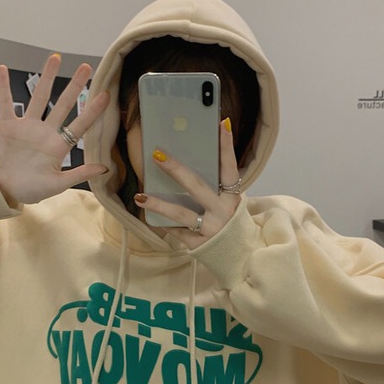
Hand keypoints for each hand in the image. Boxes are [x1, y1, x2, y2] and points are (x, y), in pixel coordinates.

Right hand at [0, 54, 109, 205]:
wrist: (3, 190)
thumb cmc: (31, 189)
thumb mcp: (58, 184)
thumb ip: (80, 174)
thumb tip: (105, 168)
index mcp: (59, 146)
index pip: (80, 124)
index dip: (93, 111)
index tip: (106, 96)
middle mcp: (46, 132)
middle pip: (63, 104)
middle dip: (75, 86)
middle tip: (86, 68)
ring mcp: (27, 127)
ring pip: (39, 97)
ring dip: (46, 77)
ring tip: (55, 58)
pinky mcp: (8, 126)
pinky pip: (6, 103)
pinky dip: (3, 87)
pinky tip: (3, 70)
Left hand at [134, 118, 241, 248]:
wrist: (242, 259)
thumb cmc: (232, 225)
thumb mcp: (230, 204)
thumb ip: (215, 188)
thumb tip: (187, 164)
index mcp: (232, 197)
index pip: (229, 167)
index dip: (226, 146)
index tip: (222, 124)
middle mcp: (223, 211)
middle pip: (197, 186)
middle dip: (176, 169)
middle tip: (157, 154)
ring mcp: (210, 229)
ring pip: (181, 214)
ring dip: (159, 204)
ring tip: (140, 195)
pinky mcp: (199, 245)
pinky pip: (177, 232)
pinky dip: (165, 225)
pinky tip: (150, 217)